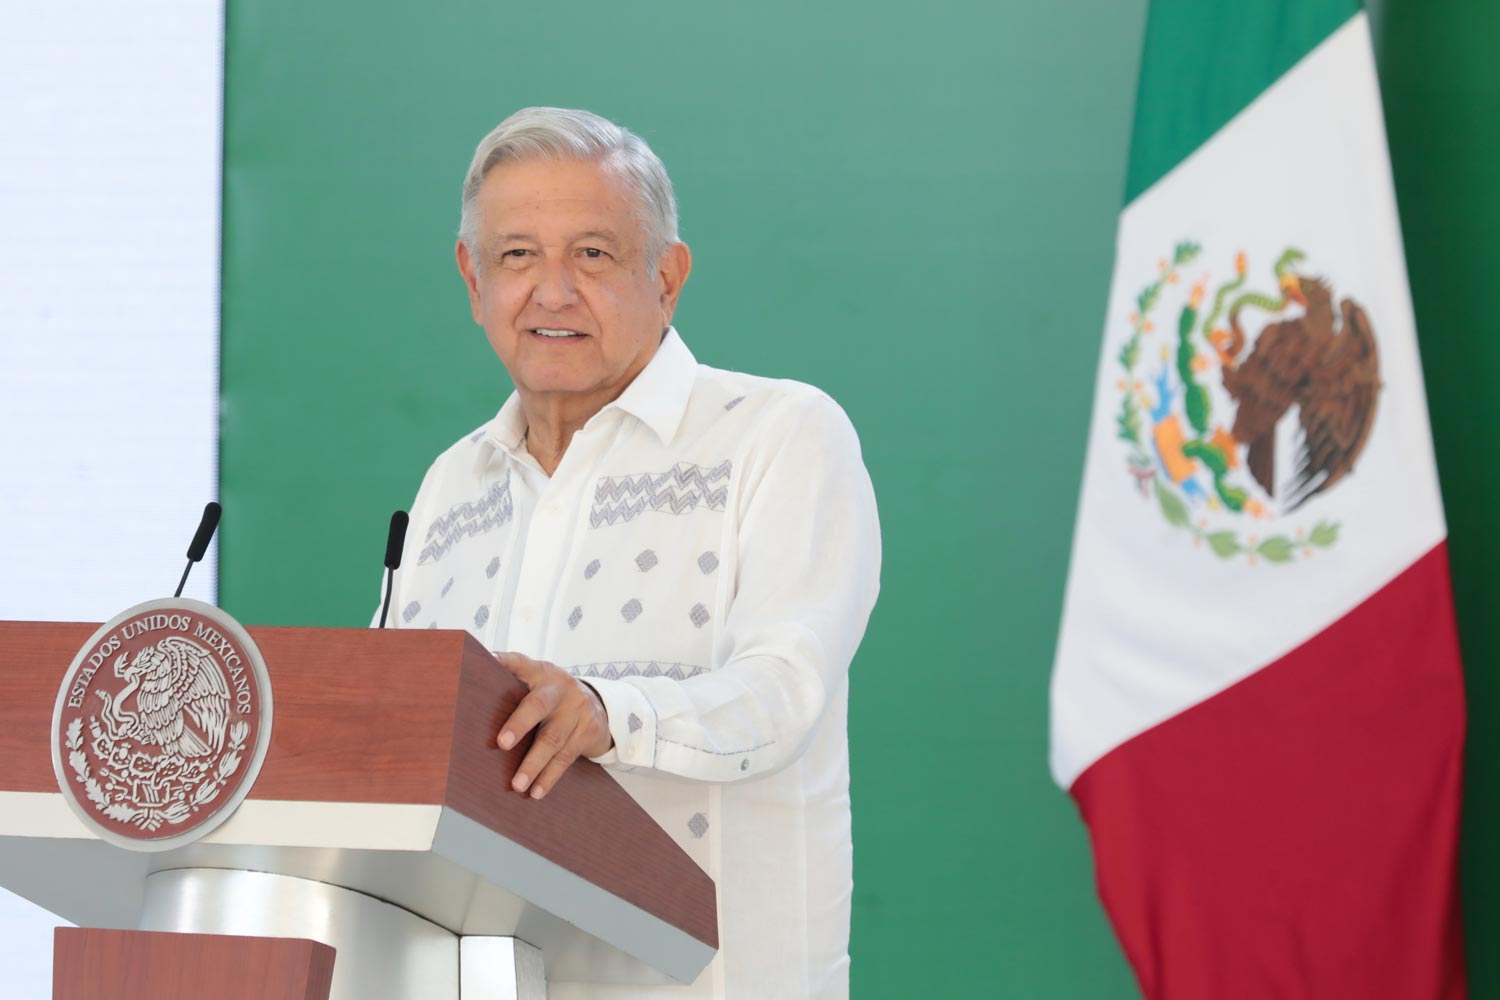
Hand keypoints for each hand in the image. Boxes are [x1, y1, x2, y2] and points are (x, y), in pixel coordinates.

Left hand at [493, 651, 612, 798]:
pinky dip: (549, 777)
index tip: (488, 660)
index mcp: (542, 673)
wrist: (600, 706)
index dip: (505, 661)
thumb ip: (515, 685)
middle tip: (502, 743)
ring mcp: (578, 710)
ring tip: (516, 784)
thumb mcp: (540, 684)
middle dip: (520, 724)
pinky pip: (566, 758)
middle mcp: (561, 688)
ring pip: (552, 740)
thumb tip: (471, 700)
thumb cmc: (555, 698)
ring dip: (533, 765)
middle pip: (538, 705)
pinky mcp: (589, 731)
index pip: (521, 663)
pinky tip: (536, 791)